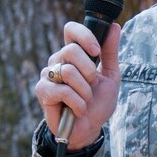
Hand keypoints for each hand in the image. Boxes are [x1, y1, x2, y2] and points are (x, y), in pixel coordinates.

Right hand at [35, 21, 121, 150]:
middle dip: (89, 72)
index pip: (71, 30)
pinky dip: (78, 103)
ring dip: (85, 91)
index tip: (96, 52)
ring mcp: (48, 75)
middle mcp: (58, 60)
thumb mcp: (111, 76)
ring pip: (69, 71)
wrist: (89, 129)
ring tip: (85, 101)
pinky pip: (63, 90)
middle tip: (92, 86)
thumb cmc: (98, 103)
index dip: (84, 36)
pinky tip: (78, 110)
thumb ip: (110, 52)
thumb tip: (114, 26)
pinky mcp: (42, 91)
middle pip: (71, 50)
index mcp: (73, 54)